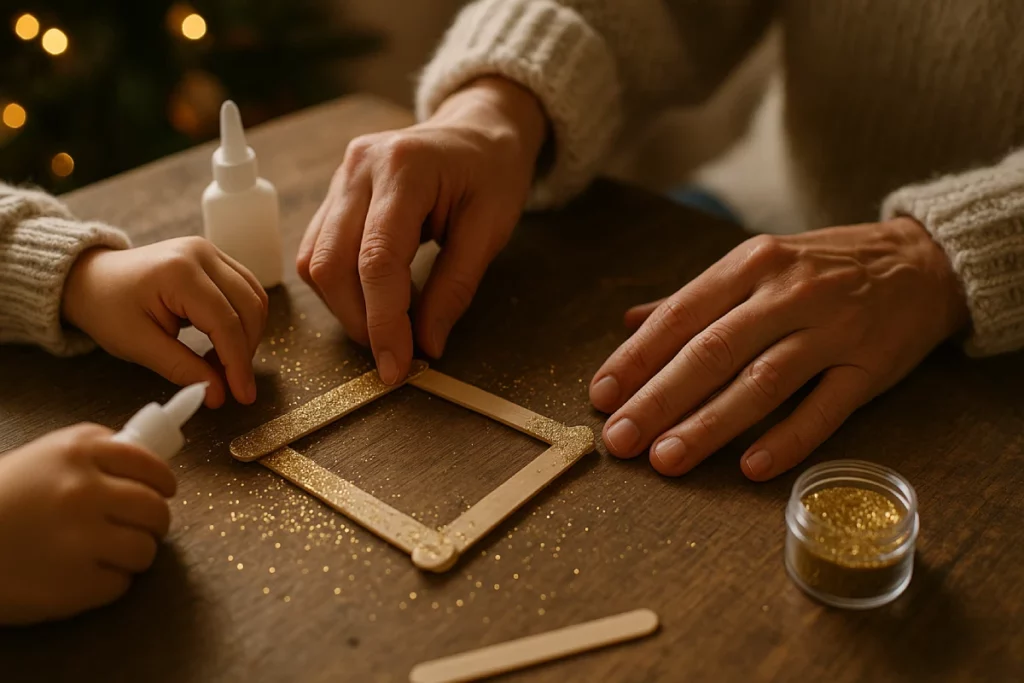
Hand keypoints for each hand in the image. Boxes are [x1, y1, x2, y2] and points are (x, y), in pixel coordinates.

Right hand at [0, 424, 175, 624]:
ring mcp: (81, 540)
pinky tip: (83, 573)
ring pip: (145, 550)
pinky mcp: (74, 585)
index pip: (151, 465)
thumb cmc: (2, 496)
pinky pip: (120, 584)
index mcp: (79, 452)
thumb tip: (150, 464)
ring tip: (107, 552)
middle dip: (153, 521)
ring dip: (134, 553)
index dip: (163, 482)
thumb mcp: (46, 455)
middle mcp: (85, 492)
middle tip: (138, 527)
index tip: (164, 491)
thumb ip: (97, 453)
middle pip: (156, 510)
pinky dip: (109, 582)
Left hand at [63, 236, 268, 407]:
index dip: (238, 363)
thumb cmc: (107, 309)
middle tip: (232, 383)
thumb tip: (219, 395)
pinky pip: (247, 290)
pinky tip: (225, 341)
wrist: (90, 279)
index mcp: (179, 273)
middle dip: (246, 350)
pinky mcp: (215, 258)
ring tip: (224, 363)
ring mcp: (211, 252)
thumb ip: (182, 368)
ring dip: (249, 335)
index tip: (243, 395)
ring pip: (255, 298)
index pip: (224, 322)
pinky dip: (244, 320)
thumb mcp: (139, 345)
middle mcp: (202, 254)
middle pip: (249, 307)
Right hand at [298, 77, 546, 383]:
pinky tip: (374, 300)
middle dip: (359, 322)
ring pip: (315, 262)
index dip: (383, 322)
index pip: (377, 260)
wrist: (477, 129)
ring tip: (388, 328)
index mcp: (404, 168)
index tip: (397, 367)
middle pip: (332, 265)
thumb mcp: (491, 229)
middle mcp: (359, 169)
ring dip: (345, 309)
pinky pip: (317, 251)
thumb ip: (456, 287)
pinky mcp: (334, 194)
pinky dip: (340, 288)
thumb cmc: (492, 173)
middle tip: (396, 355)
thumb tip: (427, 345)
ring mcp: (340, 178)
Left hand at [590, 218, 968, 479]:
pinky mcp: (870, 366)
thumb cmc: (822, 268)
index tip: (601, 395)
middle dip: (658, 398)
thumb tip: (631, 322)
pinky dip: (787, 438)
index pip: (680, 316)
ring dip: (710, 424)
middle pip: (712, 351)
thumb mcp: (757, 265)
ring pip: (762, 382)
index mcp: (750, 265)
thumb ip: (694, 298)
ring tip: (666, 459)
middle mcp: (787, 293)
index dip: (636, 358)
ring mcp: (832, 330)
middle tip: (620, 439)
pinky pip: (825, 408)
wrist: (921, 263)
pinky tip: (750, 467)